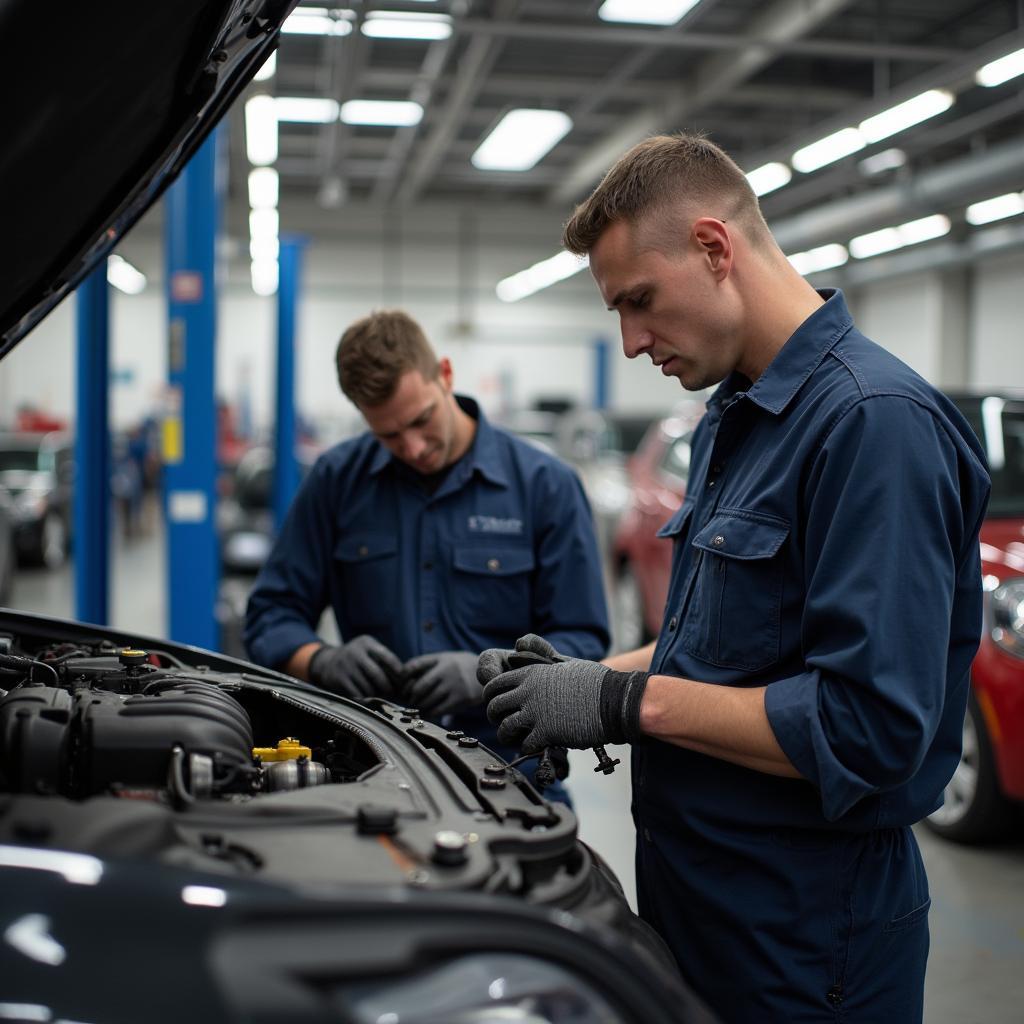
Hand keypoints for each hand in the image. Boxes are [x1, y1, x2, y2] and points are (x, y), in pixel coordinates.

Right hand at [307, 636, 402, 699]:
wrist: (328, 661)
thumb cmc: (358, 658)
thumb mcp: (368, 650)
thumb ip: (383, 658)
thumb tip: (403, 676)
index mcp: (366, 643)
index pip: (386, 656)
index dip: (397, 668)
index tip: (403, 678)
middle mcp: (355, 653)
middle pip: (376, 674)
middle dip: (387, 686)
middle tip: (392, 692)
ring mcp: (346, 666)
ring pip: (367, 686)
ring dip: (376, 694)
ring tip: (381, 696)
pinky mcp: (339, 679)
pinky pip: (356, 693)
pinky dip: (365, 698)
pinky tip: (369, 698)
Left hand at [401, 651, 481, 717]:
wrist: (488, 672)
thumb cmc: (459, 666)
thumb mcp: (444, 658)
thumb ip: (425, 663)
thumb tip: (401, 675)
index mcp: (441, 659)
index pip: (414, 665)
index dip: (403, 677)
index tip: (400, 684)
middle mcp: (447, 671)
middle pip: (420, 686)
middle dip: (411, 696)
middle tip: (408, 700)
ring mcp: (455, 685)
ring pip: (428, 700)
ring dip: (419, 706)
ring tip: (417, 706)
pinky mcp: (462, 698)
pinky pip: (439, 710)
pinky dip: (430, 713)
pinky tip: (428, 712)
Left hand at [480, 634, 648, 750]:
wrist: (614, 700)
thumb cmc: (595, 681)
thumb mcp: (566, 664)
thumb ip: (545, 660)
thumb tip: (534, 653)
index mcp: (532, 674)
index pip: (495, 684)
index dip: (491, 696)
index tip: (496, 705)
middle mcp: (529, 692)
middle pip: (494, 707)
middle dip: (495, 717)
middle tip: (502, 724)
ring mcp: (536, 712)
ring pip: (504, 728)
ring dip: (507, 736)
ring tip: (514, 739)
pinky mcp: (546, 732)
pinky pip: (524, 744)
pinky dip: (527, 748)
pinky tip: (535, 746)